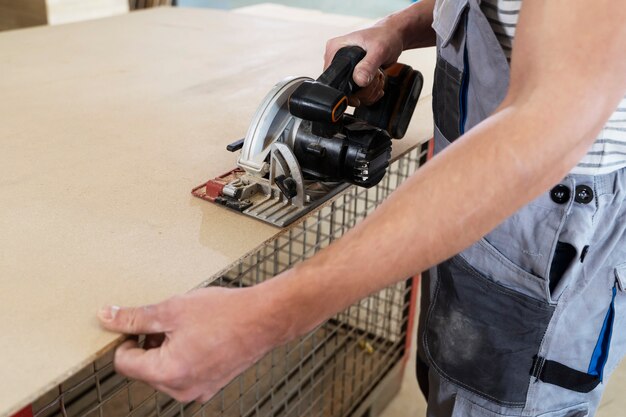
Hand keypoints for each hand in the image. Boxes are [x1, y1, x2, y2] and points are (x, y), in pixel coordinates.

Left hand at [97, 286, 281, 401]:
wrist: (265, 318)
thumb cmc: (225, 313)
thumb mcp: (172, 309)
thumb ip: (136, 318)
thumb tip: (107, 317)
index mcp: (167, 372)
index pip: (124, 363)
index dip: (126, 339)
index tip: (140, 324)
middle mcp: (181, 389)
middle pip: (145, 369)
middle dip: (149, 345)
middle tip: (170, 321)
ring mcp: (198, 390)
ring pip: (165, 372)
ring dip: (167, 351)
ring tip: (189, 327)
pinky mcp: (212, 385)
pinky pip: (185, 374)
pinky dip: (186, 356)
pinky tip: (202, 336)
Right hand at [324, 23, 403, 105]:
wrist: (394, 36)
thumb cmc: (386, 36)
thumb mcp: (378, 50)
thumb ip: (368, 65)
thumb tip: (359, 80)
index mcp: (335, 49)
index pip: (332, 77)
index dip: (346, 88)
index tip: (363, 85)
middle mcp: (336, 59)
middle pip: (342, 89)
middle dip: (363, 90)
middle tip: (376, 77)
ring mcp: (344, 69)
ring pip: (351, 94)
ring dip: (369, 91)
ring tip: (378, 76)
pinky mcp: (352, 75)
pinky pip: (357, 94)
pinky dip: (370, 92)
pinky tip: (377, 81)